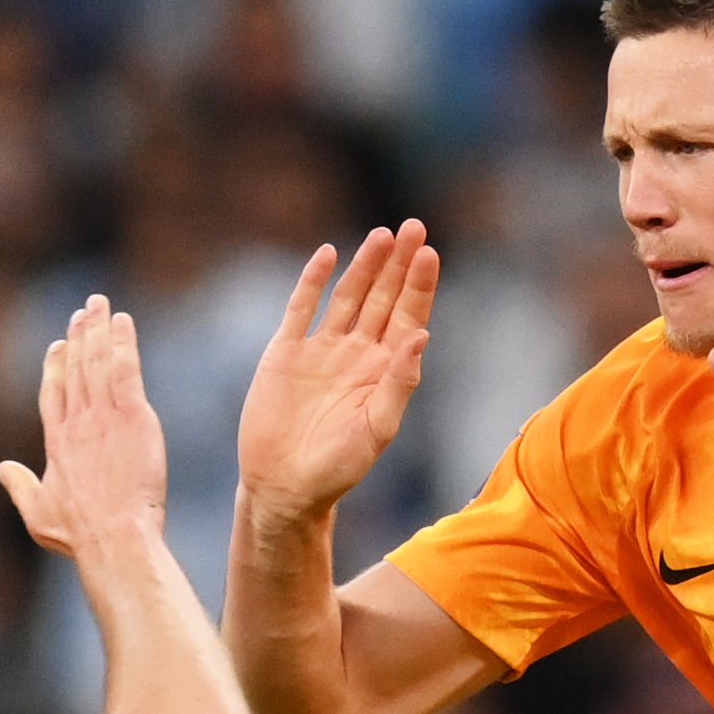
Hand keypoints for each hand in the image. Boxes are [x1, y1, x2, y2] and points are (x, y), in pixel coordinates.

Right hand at [0, 295, 166, 551]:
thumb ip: (19, 486)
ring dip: (98, 330)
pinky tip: (123, 321)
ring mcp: (103, 417)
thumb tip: (2, 467)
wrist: (114, 538)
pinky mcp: (132, 417)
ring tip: (99, 305)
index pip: (54, 392)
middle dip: (79, 335)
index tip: (59, 344)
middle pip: (76, 368)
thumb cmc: (80, 535)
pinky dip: (124, 344)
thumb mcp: (38, 513)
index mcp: (57, 442)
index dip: (56, 365)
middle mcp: (77, 422)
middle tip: (83, 310)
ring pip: (97, 362)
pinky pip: (126, 370)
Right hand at [235, 222, 435, 520]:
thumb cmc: (337, 469)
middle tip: (414, 226)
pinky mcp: (285, 353)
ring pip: (347, 297)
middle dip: (399, 264)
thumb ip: (400, 383)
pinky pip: (301, 309)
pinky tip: (328, 255)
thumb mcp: (376, 429)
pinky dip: (313, 282)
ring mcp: (321, 350)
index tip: (430, 253)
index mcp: (384, 372)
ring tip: (383, 235)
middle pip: (382, 298)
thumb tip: (423, 335)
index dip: (419, 286)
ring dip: (364, 266)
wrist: (283, 487)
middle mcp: (356, 355)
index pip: (408, 318)